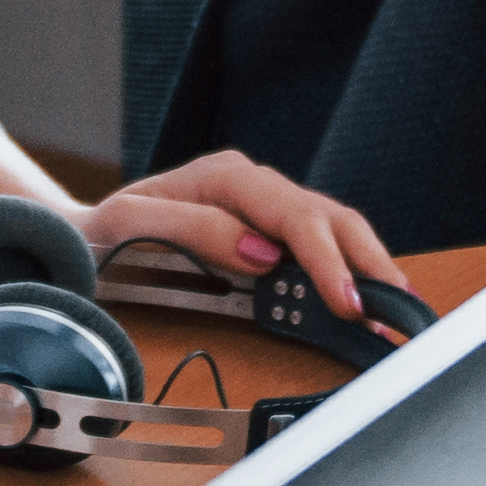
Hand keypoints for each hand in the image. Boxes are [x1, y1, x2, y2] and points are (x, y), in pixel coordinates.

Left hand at [70, 143, 411, 323]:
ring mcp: (265, 207)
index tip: (345, 298)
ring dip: (369, 266)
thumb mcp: (130, 225)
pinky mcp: (270, 230)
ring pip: (334, 227)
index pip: (290, 213)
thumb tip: (261, 252)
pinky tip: (373, 297)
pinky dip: (351, 270)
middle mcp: (252, 184)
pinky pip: (320, 245)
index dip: (323, 258)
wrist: (86, 236)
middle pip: (327, 216)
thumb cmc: (101, 233)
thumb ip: (194, 230)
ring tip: (399, 307)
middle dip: (366, 263)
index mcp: (223, 176)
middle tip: (394, 310)